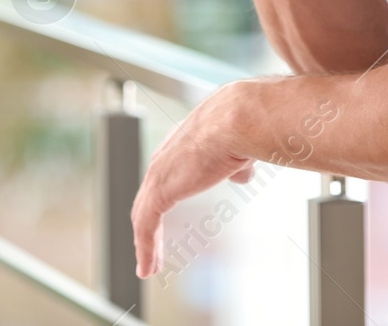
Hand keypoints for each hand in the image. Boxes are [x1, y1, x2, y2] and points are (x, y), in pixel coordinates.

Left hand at [131, 86, 254, 280]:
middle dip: (148, 225)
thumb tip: (240, 175)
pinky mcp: (158, 190)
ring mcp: (159, 173)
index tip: (165, 218)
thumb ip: (236, 164)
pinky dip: (145, 249)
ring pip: (144, 215)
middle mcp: (165, 157)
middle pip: (149, 198)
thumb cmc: (244, 127)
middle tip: (151, 249)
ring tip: (148, 267)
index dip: (163, 198)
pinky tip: (148, 268)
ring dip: (145, 243)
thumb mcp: (240, 149)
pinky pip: (145, 226)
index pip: (165, 177)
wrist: (238, 120)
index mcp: (182, 145)